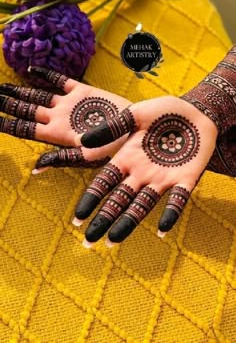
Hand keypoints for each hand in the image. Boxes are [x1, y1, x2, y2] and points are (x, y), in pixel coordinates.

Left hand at [0, 67, 130, 168]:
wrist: (137, 128)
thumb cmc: (115, 147)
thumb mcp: (88, 156)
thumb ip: (62, 158)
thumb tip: (35, 169)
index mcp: (56, 134)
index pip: (24, 127)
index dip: (5, 123)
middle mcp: (58, 117)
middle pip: (25, 109)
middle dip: (6, 104)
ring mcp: (68, 103)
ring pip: (37, 95)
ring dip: (18, 91)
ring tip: (0, 87)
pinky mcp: (82, 90)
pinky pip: (59, 79)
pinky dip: (45, 74)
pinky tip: (31, 69)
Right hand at [72, 95, 217, 246]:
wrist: (195, 111)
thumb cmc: (162, 112)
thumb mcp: (134, 115)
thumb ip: (112, 128)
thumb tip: (82, 142)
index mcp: (127, 157)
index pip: (104, 182)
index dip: (91, 199)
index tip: (78, 217)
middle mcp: (141, 173)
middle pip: (119, 200)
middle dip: (103, 219)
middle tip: (89, 241)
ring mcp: (162, 178)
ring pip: (142, 205)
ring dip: (127, 222)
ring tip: (112, 240)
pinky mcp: (185, 179)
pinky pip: (177, 200)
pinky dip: (170, 214)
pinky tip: (162, 229)